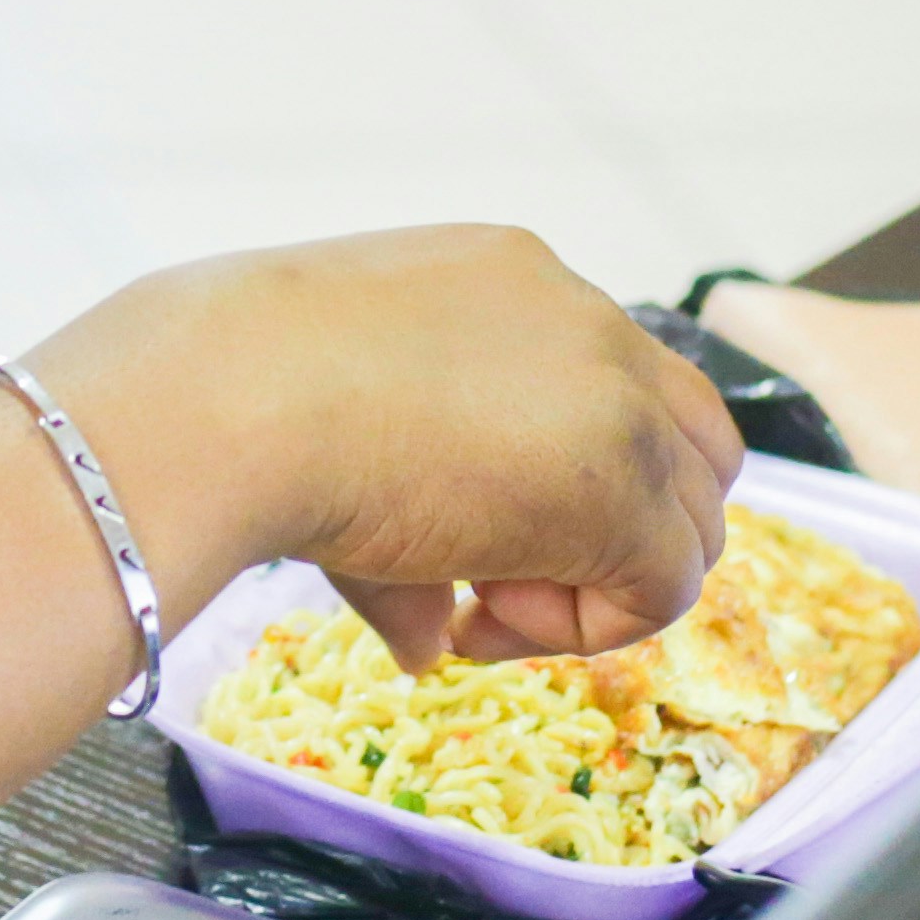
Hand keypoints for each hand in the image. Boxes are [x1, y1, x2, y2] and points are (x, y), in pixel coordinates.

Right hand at [22, 228, 739, 670]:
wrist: (228, 397)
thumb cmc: (244, 398)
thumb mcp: (348, 430)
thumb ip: (420, 524)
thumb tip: (429, 641)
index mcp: (517, 278)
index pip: (619, 391)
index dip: (570, 485)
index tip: (470, 534)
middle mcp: (585, 317)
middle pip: (691, 447)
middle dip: (614, 535)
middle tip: (493, 584)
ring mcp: (616, 391)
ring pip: (691, 523)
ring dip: (598, 585)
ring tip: (477, 602)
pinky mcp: (621, 478)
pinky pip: (665, 585)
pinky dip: (586, 627)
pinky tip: (479, 616)